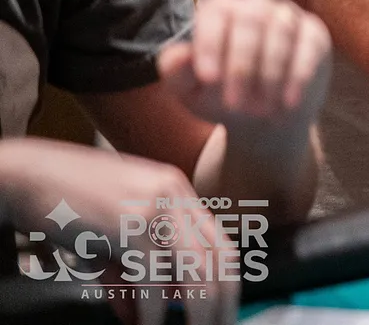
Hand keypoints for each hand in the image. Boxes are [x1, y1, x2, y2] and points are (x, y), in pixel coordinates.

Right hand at [0, 138, 237, 324]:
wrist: (27, 173)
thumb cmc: (64, 203)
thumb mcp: (109, 236)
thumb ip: (131, 274)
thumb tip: (142, 317)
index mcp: (177, 190)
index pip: (220, 243)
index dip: (227, 283)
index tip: (224, 311)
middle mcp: (175, 194)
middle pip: (219, 259)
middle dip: (221, 303)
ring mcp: (157, 207)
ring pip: (196, 272)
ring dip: (199, 313)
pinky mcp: (131, 224)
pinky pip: (153, 280)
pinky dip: (154, 312)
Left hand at [159, 0, 331, 134]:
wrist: (264, 117)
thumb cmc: (221, 96)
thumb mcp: (191, 92)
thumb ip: (177, 73)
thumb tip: (178, 55)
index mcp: (221, 10)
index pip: (216, 11)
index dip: (211, 42)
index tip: (208, 79)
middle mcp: (256, 5)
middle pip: (251, 19)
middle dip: (242, 65)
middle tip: (235, 104)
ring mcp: (288, 16)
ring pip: (282, 30)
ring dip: (270, 73)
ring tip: (262, 109)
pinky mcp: (315, 34)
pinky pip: (309, 45)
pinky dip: (298, 75)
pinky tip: (288, 102)